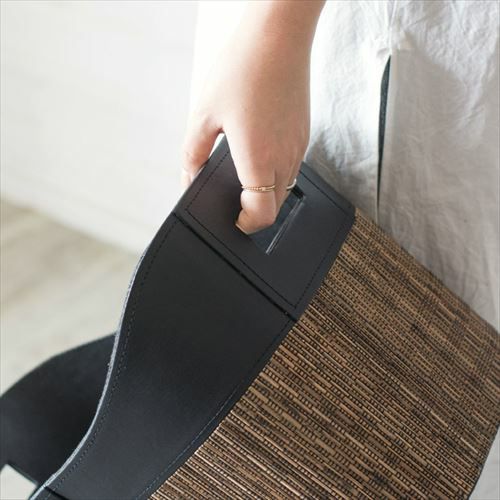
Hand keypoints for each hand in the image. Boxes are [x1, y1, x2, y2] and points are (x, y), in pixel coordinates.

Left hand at [182, 1, 323, 233]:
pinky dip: (276, 171)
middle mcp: (284, 158)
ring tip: (243, 172)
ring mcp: (298, 146)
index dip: (246, 225)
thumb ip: (194, 153)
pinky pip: (292, 166)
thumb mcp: (203, 114)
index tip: (233, 220)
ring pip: (285, 188)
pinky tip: (259, 149)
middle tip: (233, 199)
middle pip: (275, 207)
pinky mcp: (305, 133)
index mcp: (258, 159)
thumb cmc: (241, 69)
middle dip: (254, 211)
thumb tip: (189, 177)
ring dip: (265, 191)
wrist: (278, 35)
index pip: (262, 215)